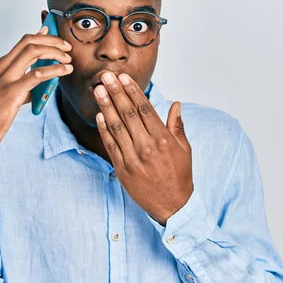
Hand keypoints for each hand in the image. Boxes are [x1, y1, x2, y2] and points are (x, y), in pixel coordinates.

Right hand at [0, 26, 73, 148]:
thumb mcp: (1, 94)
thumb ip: (19, 84)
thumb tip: (38, 80)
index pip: (21, 44)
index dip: (40, 37)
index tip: (51, 34)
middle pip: (28, 42)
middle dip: (51, 40)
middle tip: (65, 47)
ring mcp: (5, 78)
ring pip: (32, 52)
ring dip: (54, 52)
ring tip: (68, 59)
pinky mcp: (11, 92)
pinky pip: (37, 74)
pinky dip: (54, 69)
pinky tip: (64, 71)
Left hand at [93, 72, 193, 225]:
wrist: (172, 206)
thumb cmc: (180, 176)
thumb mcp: (184, 150)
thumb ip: (176, 126)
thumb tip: (176, 104)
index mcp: (164, 139)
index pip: (145, 109)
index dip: (133, 91)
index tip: (124, 78)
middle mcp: (147, 147)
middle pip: (128, 114)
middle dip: (116, 92)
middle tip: (106, 76)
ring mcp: (133, 159)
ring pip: (117, 127)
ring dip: (106, 106)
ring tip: (98, 90)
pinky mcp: (122, 170)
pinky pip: (110, 145)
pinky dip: (104, 129)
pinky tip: (99, 115)